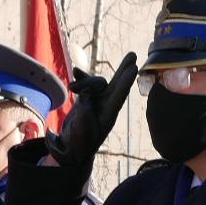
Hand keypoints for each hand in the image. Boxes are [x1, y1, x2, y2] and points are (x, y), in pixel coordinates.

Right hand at [47, 52, 138, 166]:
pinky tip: (76, 72)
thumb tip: (86, 94)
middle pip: (117, 85)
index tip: (134, 68)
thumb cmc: (78, 144)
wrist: (71, 148)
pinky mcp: (87, 99)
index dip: (126, 81)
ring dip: (85, 81)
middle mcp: (106, 106)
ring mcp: (97, 101)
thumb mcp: (81, 131)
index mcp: (108, 115)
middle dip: (124, 70)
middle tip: (134, 55)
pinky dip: (82, 77)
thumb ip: (85, 112)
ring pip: (96, 83)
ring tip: (72, 85)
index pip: (119, 95)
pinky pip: (87, 84)